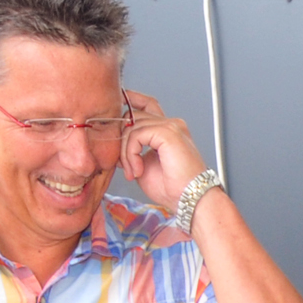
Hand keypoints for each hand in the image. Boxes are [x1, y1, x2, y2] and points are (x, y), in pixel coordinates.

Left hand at [117, 90, 208, 212]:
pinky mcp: (168, 133)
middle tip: (123, 165)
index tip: (112, 115)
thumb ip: (132, 151)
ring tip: (133, 172)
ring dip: (126, 153)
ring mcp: (171, 126)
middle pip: (133, 115)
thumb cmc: (173, 189)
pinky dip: (131, 154)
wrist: (191, 200)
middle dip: (121, 139)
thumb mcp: (144, 166)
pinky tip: (138, 170)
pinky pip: (137, 135)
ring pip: (132, 127)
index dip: (128, 103)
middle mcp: (171, 124)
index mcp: (167, 130)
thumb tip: (115, 145)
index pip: (145, 105)